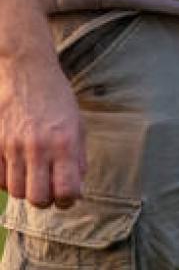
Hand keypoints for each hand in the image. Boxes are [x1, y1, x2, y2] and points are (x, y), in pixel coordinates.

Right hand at [0, 55, 85, 208]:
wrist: (26, 71)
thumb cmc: (56, 98)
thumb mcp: (77, 125)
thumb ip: (78, 158)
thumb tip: (77, 188)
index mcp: (65, 143)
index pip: (67, 190)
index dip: (69, 200)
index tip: (68, 196)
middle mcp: (38, 148)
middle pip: (37, 198)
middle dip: (45, 200)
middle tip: (48, 191)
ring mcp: (12, 146)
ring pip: (15, 191)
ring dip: (26, 189)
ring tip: (32, 177)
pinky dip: (6, 180)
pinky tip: (15, 169)